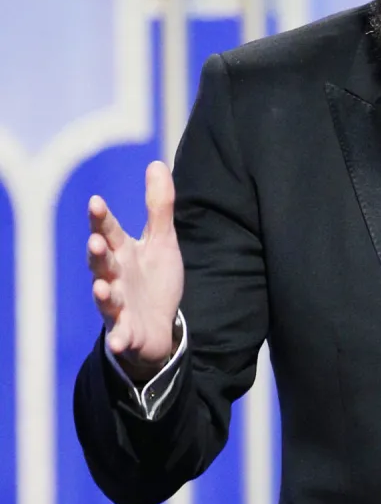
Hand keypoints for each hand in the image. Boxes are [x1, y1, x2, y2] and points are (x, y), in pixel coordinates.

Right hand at [87, 161, 183, 379]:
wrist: (157, 326)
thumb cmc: (154, 279)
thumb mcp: (161, 240)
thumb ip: (158, 206)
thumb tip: (156, 163)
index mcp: (122, 252)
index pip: (109, 232)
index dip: (101, 219)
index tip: (96, 202)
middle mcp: (114, 277)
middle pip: (102, 263)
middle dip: (98, 254)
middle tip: (96, 242)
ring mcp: (118, 306)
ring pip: (107, 298)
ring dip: (103, 293)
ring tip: (103, 287)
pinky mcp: (126, 332)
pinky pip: (121, 335)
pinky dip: (120, 337)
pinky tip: (120, 340)